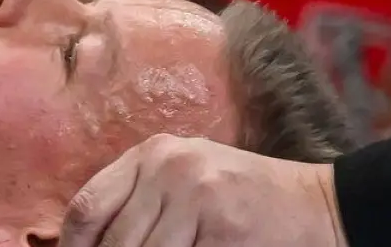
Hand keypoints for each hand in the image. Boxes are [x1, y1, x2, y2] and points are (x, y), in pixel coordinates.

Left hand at [60, 134, 344, 246]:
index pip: (88, 204)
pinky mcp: (224, 228)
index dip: (73, 243)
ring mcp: (197, 196)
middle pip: (113, 238)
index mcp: (151, 154)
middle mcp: (168, 168)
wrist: (317, 205)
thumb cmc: (240, 195)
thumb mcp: (182, 179)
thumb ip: (138, 198)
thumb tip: (86, 238)